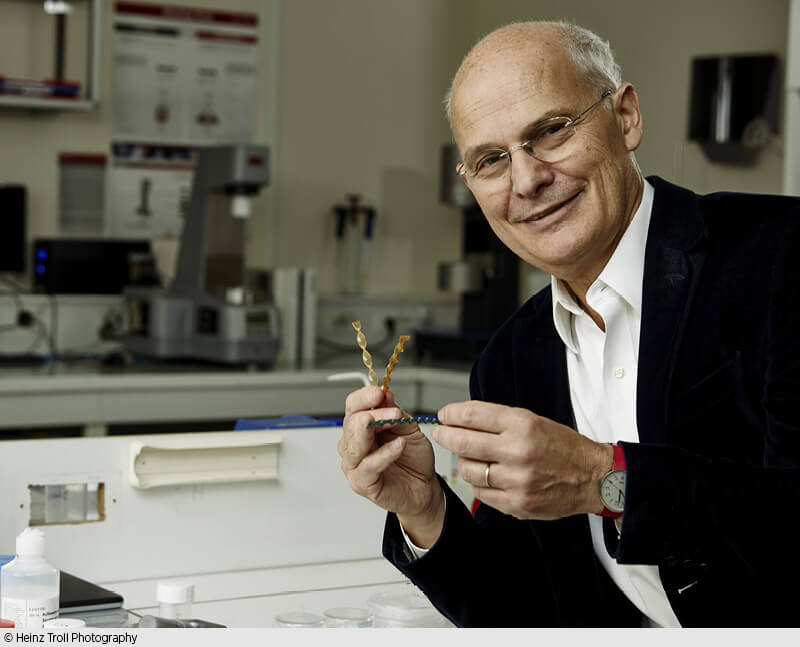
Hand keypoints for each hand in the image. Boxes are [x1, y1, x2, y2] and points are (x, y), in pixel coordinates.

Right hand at [339, 386, 443, 544]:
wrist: (423, 487)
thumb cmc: (413, 459)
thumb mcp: (408, 428)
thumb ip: (395, 412)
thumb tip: (385, 393)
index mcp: (361, 428)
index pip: (353, 407)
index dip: (364, 397)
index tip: (379, 392)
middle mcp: (353, 445)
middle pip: (352, 423)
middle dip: (374, 413)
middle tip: (394, 411)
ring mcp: (354, 465)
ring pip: (355, 444)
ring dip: (375, 429)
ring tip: (393, 420)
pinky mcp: (361, 483)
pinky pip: (369, 466)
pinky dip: (385, 454)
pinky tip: (399, 446)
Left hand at [434, 400, 611, 519]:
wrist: (592, 477)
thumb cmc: (563, 447)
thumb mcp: (533, 420)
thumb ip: (498, 420)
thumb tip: (461, 418)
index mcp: (522, 425)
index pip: (471, 415)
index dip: (450, 414)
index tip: (444, 415)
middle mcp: (518, 451)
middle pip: (462, 443)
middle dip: (445, 437)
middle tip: (442, 434)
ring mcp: (517, 480)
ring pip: (468, 471)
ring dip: (464, 463)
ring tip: (473, 458)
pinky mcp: (517, 503)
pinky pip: (481, 493)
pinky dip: (479, 483)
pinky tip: (488, 476)